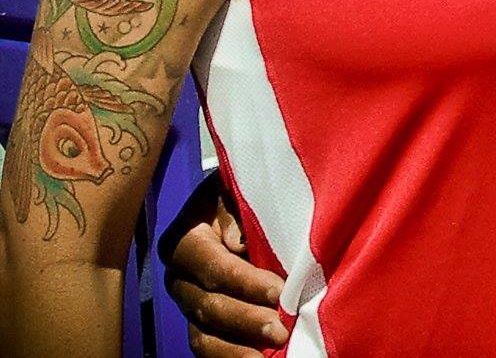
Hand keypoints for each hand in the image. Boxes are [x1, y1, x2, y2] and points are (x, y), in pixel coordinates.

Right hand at [161, 175, 287, 355]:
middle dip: (247, 320)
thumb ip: (237, 211)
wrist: (237, 206)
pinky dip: (232, 356)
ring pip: (205, 335)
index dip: (246, 282)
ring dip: (238, 348)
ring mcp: (188, 304)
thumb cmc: (244, 195)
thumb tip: (237, 245)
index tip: (280, 292)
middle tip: (280, 330)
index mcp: (185, 241)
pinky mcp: (200, 324)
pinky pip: (210, 347)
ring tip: (271, 354)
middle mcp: (179, 277)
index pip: (214, 267)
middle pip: (209, 306)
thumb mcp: (237, 190)